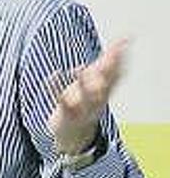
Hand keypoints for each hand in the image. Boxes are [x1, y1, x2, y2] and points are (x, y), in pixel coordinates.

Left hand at [48, 38, 126, 154]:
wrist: (75, 136)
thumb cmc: (86, 103)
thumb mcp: (99, 83)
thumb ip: (108, 63)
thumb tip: (121, 41)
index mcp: (106, 92)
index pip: (117, 75)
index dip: (120, 59)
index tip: (123, 41)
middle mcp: (97, 100)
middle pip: (105, 87)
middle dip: (107, 73)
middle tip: (109, 58)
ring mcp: (82, 108)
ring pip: (85, 97)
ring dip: (83, 83)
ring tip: (80, 69)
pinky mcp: (66, 114)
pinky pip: (61, 101)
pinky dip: (56, 87)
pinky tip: (54, 74)